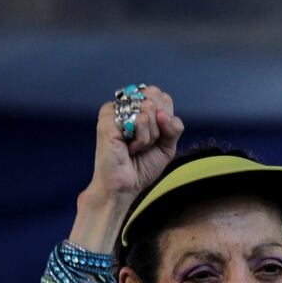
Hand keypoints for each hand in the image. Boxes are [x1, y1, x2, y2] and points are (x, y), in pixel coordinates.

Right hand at [87, 84, 184, 206]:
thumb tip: (162, 114)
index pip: (163, 97)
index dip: (167, 117)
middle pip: (156, 98)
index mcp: (139, 108)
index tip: (157, 136)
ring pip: (150, 108)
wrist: (126, 185)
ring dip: (150, 135)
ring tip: (136, 147)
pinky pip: (140, 120)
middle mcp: (126, 106)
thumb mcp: (167, 145)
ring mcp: (115, 111)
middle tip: (145, 143)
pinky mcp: (108, 119)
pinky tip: (129, 148)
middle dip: (159, 126)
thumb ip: (173, 127)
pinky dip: (142, 139)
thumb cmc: (142, 166)